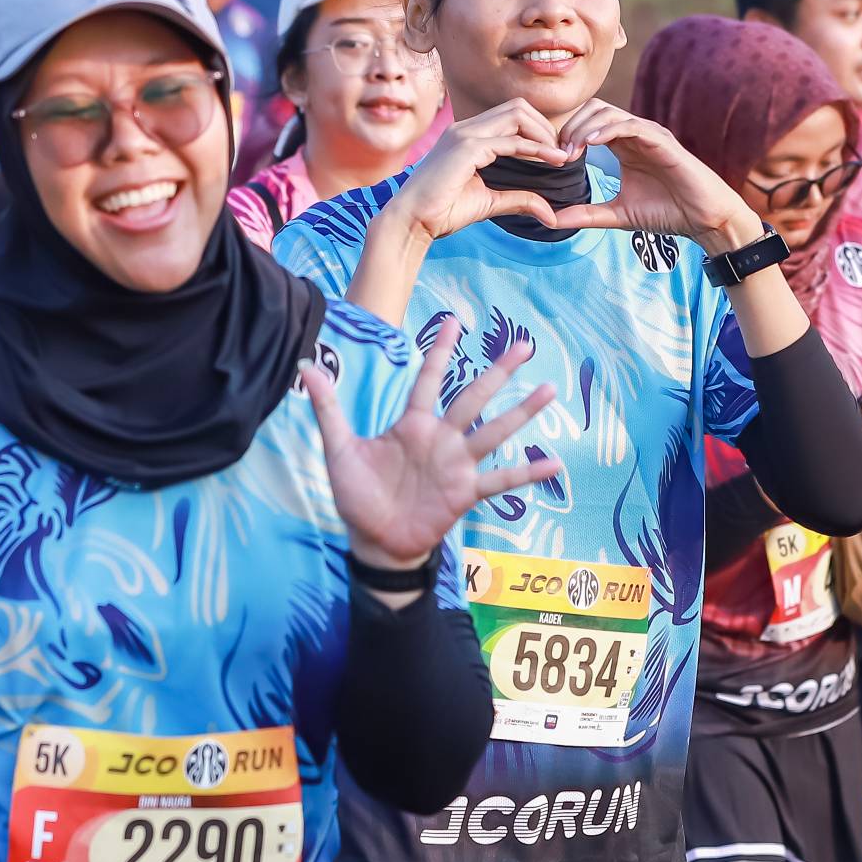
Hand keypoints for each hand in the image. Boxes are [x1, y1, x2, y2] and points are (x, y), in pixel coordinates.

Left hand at [308, 321, 562, 578]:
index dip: (442, 349)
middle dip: (498, 372)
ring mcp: (456, 465)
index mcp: (412, 424)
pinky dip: (527, 473)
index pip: (429, 378)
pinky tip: (555, 464)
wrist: (373, 542)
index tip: (455, 319)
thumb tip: (306, 365)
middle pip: (473, 397)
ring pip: (494, 431)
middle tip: (524, 344)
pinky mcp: (464, 493)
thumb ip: (329, 409)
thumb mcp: (340, 449)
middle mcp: (440, 438)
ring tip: (549, 390)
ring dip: (522, 412)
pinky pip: (501, 480)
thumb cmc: (358, 496)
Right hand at [384, 100, 573, 241]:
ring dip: (543, 133)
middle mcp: (466, 128)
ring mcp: (464, 135)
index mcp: (468, 135)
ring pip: (517, 114)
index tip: (558, 154)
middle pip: (518, 107)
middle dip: (545, 127)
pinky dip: (535, 148)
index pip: (512, 116)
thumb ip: (519, 200)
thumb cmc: (442, 211)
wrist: (412, 221)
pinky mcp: (466, 148)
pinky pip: (510, 140)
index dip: (539, 130)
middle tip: (562, 153)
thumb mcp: (490, 202)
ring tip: (559, 156)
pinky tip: (551, 160)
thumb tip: (551, 214)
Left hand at [553, 101, 758, 250]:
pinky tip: (591, 144)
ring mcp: (649, 134)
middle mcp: (634, 135)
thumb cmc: (667, 212)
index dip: (565, 136)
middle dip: (570, 128)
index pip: (587, 124)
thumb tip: (552, 219)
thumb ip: (586, 214)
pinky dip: (608, 129)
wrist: (703, 219)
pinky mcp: (662, 141)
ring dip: (584, 129)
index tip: (553, 160)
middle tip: (560, 155)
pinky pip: (631, 125)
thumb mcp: (617, 214)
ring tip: (572, 152)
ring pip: (608, 113)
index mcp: (623, 146)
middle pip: (592, 110)